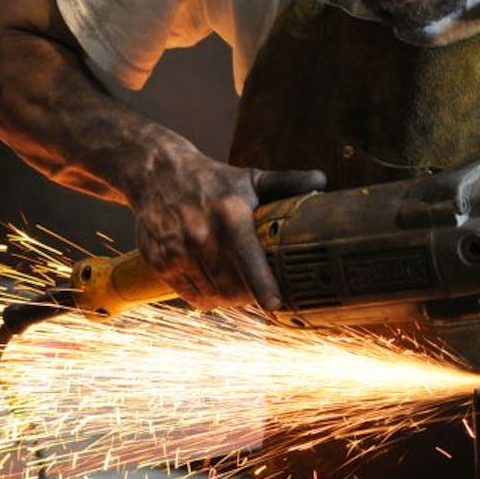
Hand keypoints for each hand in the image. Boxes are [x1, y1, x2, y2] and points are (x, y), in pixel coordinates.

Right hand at [129, 139, 326, 310]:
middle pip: (232, 285)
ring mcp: (178, 250)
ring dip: (228, 296)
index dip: (261, 283)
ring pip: (213, 295)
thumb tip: (322, 180)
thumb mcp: (251, 178)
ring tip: (235, 280)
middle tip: (259, 288)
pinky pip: (192, 296)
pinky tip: (212, 279)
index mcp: (230, 214)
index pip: (247, 255)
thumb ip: (287, 183)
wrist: (157, 174)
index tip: (274, 304)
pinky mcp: (160, 263)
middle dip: (250, 294)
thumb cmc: (213, 180)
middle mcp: (201, 234)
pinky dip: (207, 296)